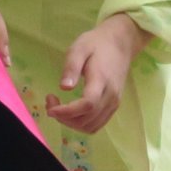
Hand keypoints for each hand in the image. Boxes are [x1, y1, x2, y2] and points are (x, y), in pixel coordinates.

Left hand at [46, 13, 148, 134]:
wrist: (120, 44)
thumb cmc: (97, 44)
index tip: (50, 108)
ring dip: (71, 123)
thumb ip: (71, 66)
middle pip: (87, 120)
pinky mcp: (113, 106)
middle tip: (50, 103)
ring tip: (59, 108)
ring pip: (91, 126)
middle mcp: (111, 96)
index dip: (67, 112)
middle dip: (64, 118)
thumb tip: (64, 87)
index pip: (87, 105)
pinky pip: (96, 124)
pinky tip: (71, 111)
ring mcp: (114, 103)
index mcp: (101, 80)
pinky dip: (80, 123)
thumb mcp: (79, 48)